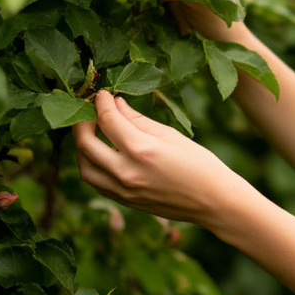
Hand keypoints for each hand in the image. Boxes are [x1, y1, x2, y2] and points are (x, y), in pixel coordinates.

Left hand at [72, 90, 255, 228]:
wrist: (213, 201)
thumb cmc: (199, 163)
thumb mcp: (171, 135)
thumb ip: (138, 120)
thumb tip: (116, 104)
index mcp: (141, 149)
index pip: (107, 120)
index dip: (101, 103)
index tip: (102, 94)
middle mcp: (126, 171)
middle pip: (85, 144)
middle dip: (82, 122)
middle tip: (89, 111)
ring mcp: (122, 190)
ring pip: (84, 167)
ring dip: (83, 147)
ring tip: (93, 133)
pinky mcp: (124, 201)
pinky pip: (96, 182)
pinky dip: (92, 165)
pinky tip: (102, 154)